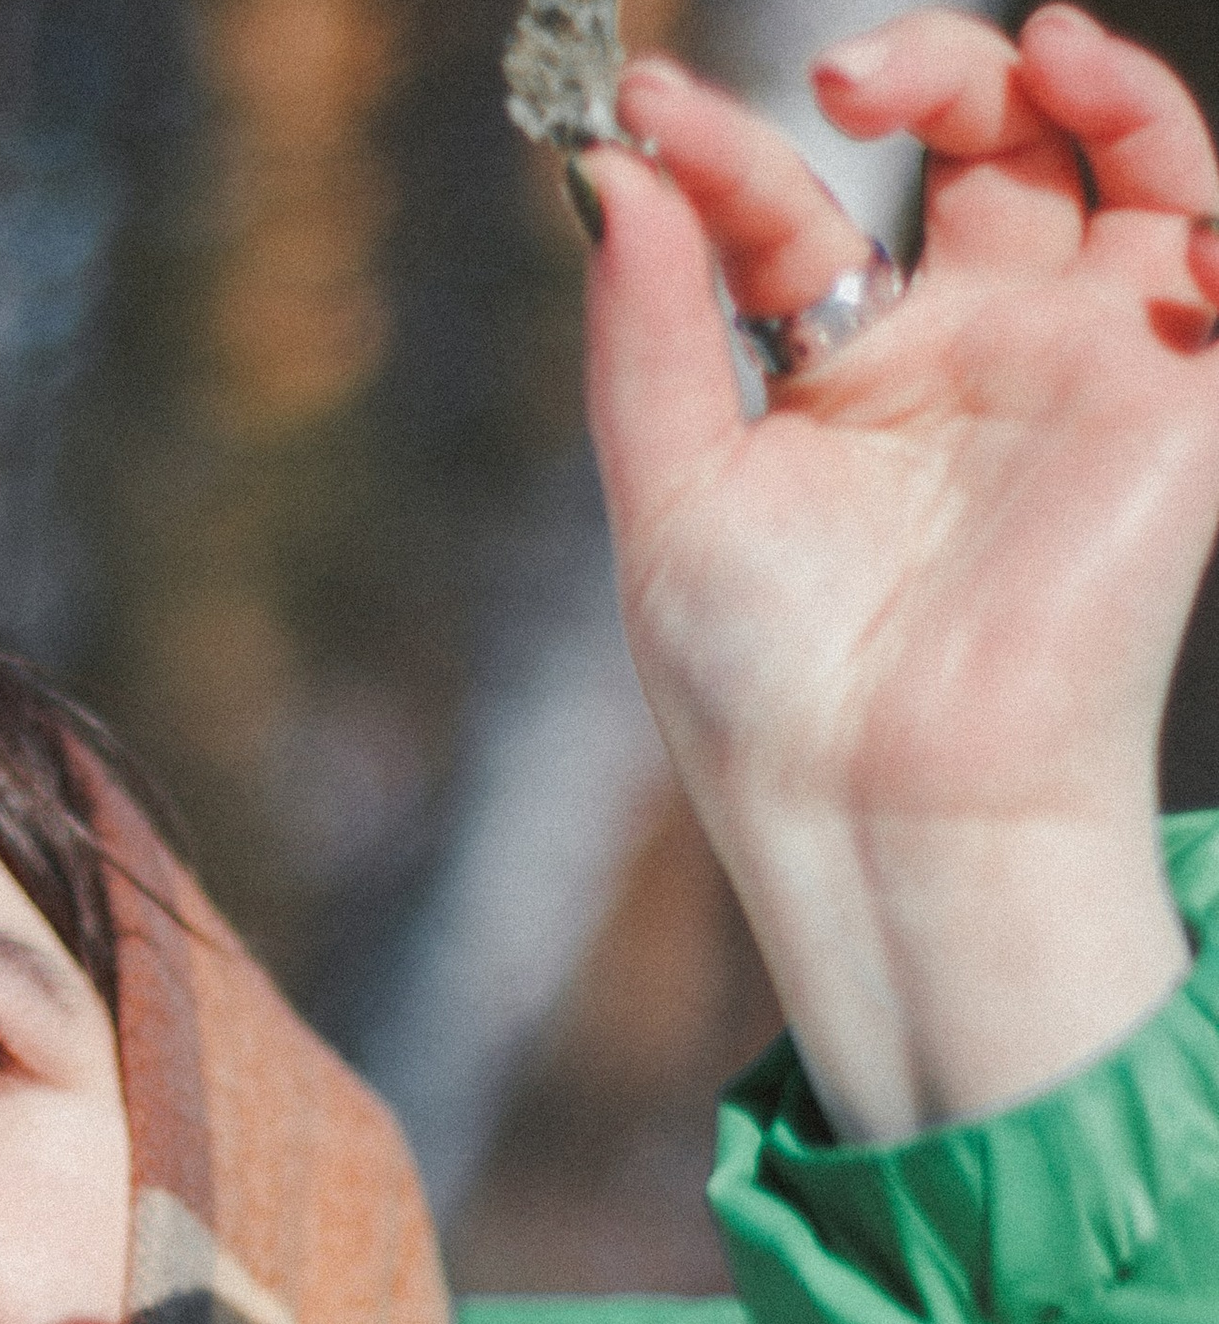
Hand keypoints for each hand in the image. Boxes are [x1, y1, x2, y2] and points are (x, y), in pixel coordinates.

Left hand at [582, 5, 1215, 1143]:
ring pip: (1118, 160)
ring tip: (999, 57)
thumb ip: (648, 331)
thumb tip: (613, 173)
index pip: (794, 216)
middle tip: (831, 78)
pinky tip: (1100, 109)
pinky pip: (1217, 247)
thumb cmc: (764, 686)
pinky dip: (1188, 165)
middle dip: (918, 70)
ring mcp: (1076, 371)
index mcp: (841, 384)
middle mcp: (966, 361)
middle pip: (977, 148)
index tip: (639, 106)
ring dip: (1073, 76)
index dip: (724, 151)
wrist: (880, 801)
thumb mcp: (670, 494)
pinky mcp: (1176, 402)